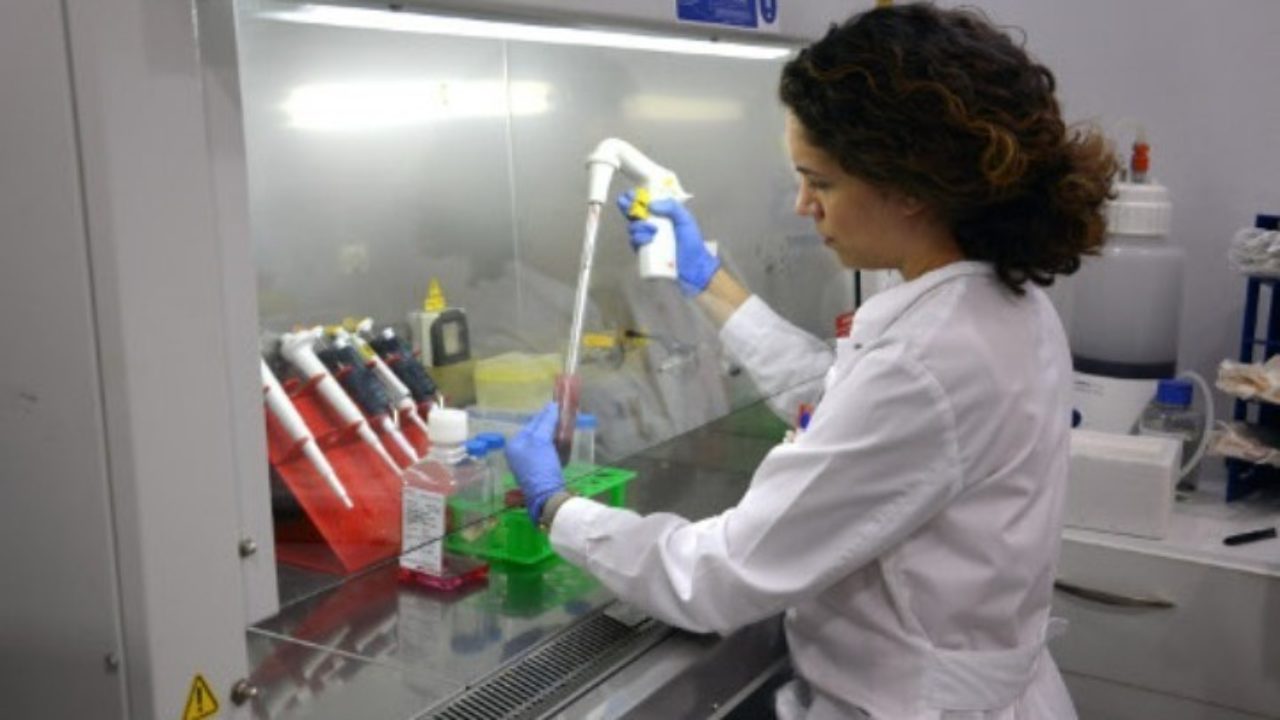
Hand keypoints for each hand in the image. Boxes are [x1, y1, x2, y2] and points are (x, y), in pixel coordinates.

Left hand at [506, 402, 565, 522]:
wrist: (547, 495)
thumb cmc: (540, 465)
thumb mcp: (542, 441)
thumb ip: (546, 422)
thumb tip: (552, 406)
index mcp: (514, 445)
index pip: (531, 424)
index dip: (545, 414)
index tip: (556, 405)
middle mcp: (517, 454)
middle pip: (536, 434)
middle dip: (549, 425)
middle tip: (563, 414)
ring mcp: (527, 464)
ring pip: (542, 443)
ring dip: (553, 434)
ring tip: (564, 425)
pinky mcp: (538, 471)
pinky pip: (546, 453)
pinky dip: (554, 446)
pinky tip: (562, 441)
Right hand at [616, 191, 720, 295]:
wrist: (694, 267)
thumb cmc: (692, 243)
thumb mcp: (685, 219)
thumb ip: (671, 207)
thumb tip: (651, 204)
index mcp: (662, 216)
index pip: (645, 203)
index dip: (635, 198)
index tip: (631, 195)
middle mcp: (652, 226)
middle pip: (633, 214)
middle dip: (628, 208)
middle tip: (630, 206)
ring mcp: (647, 240)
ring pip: (633, 228)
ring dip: (639, 226)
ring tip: (653, 231)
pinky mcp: (645, 253)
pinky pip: (635, 243)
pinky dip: (639, 239)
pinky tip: (649, 240)